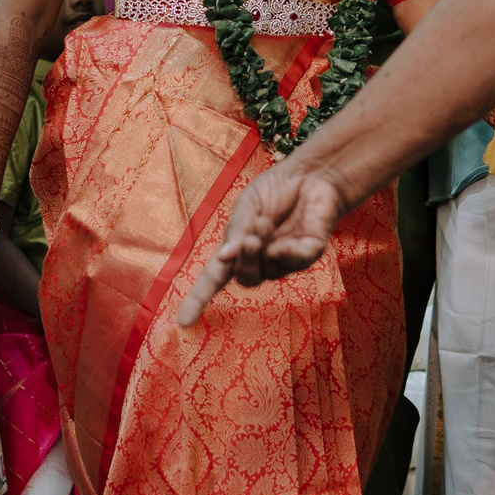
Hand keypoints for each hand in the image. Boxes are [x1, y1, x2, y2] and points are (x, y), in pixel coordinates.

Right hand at [177, 163, 345, 325]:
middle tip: (249, 237)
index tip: (183, 322)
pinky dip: (288, 254)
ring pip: (270, 271)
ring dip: (263, 247)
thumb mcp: (247, 204)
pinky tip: (285, 242)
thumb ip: (236, 229)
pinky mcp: (310, 253)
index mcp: (238, 248)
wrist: (311, 172)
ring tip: (264, 221)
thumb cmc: (276, 189)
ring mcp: (286, 259)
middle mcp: (262, 260)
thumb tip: (222, 258)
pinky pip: (296, 263)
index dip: (198, 300)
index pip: (214, 279)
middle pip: (246, 278)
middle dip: (244, 259)